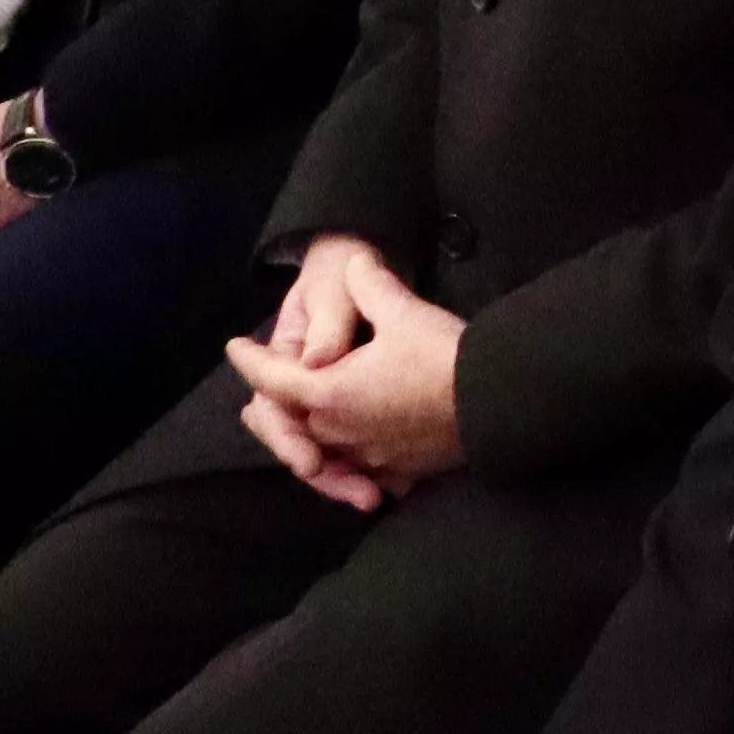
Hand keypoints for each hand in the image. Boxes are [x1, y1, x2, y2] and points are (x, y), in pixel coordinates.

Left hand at [230, 233, 465, 506]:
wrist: (498, 402)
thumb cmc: (444, 357)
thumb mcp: (404, 312)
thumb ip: (371, 286)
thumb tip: (358, 262)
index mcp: (328, 394)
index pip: (273, 379)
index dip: (250, 360)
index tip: (235, 347)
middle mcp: (339, 432)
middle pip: (292, 422)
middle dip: (274, 408)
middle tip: (260, 397)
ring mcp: (368, 457)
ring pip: (324, 451)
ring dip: (310, 440)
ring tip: (303, 431)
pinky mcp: (398, 470)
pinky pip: (360, 469)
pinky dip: (348, 462)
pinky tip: (357, 456)